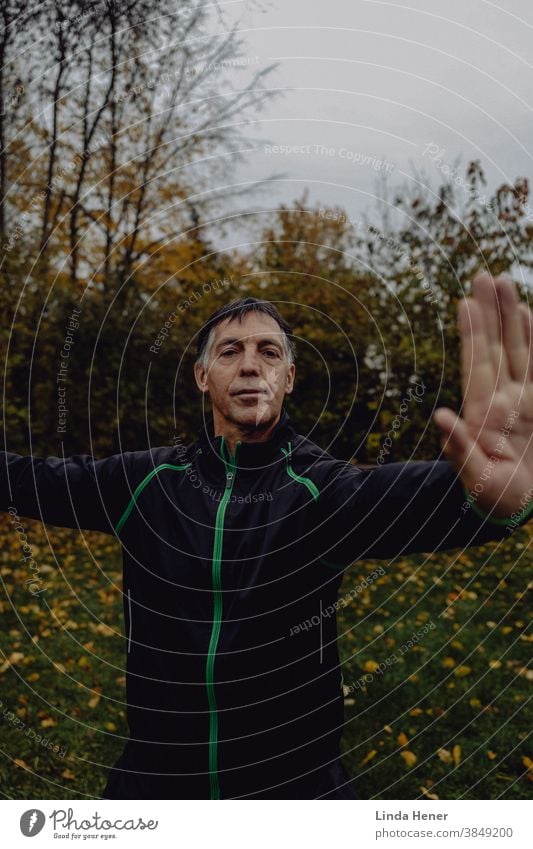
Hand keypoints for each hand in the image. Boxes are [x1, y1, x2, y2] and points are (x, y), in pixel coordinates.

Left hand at [433, 272, 532, 518]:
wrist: (519, 508)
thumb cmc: (493, 500)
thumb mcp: (474, 480)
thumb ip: (459, 449)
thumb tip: (439, 417)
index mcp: (482, 414)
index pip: (475, 364)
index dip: (471, 334)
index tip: (464, 303)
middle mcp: (501, 400)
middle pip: (496, 346)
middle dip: (490, 312)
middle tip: (483, 275)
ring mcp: (522, 400)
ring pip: (518, 349)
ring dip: (512, 317)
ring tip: (506, 283)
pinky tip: (530, 316)